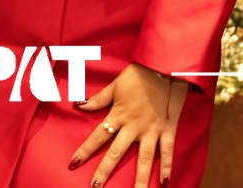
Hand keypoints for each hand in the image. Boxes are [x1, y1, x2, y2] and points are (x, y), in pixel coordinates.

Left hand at [70, 63, 188, 187]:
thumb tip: (78, 105)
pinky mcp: (168, 130)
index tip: (74, 163)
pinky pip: (167, 152)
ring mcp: (152, 130)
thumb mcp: (115, 85)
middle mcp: (134, 127)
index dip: (85, 150)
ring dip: (139, 179)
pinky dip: (167, 168)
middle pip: (116, 153)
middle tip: (95, 186)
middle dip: (105, 171)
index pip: (98, 137)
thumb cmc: (139, 75)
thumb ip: (98, 99)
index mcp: (119, 115)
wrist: (165, 67)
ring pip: (144, 159)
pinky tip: (164, 184)